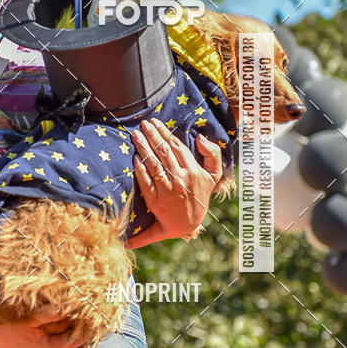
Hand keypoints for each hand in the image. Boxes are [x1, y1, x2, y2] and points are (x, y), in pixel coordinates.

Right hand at [0, 308, 91, 347]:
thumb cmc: (13, 327)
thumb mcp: (33, 319)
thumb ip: (52, 315)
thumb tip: (71, 308)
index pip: (78, 338)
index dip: (89, 327)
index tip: (99, 316)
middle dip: (91, 336)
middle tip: (104, 324)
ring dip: (84, 342)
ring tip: (96, 328)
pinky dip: (74, 346)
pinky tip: (81, 337)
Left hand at [128, 117, 222, 246]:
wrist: (188, 225)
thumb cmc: (200, 197)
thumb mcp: (213, 177)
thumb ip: (213, 155)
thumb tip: (200, 138)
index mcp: (194, 171)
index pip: (177, 146)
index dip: (165, 132)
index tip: (155, 122)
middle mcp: (180, 178)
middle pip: (163, 152)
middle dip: (152, 135)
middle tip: (143, 124)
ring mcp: (167, 189)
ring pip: (154, 163)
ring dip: (143, 147)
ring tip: (135, 134)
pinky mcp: (155, 200)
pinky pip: (146, 181)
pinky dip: (140, 168)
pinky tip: (135, 157)